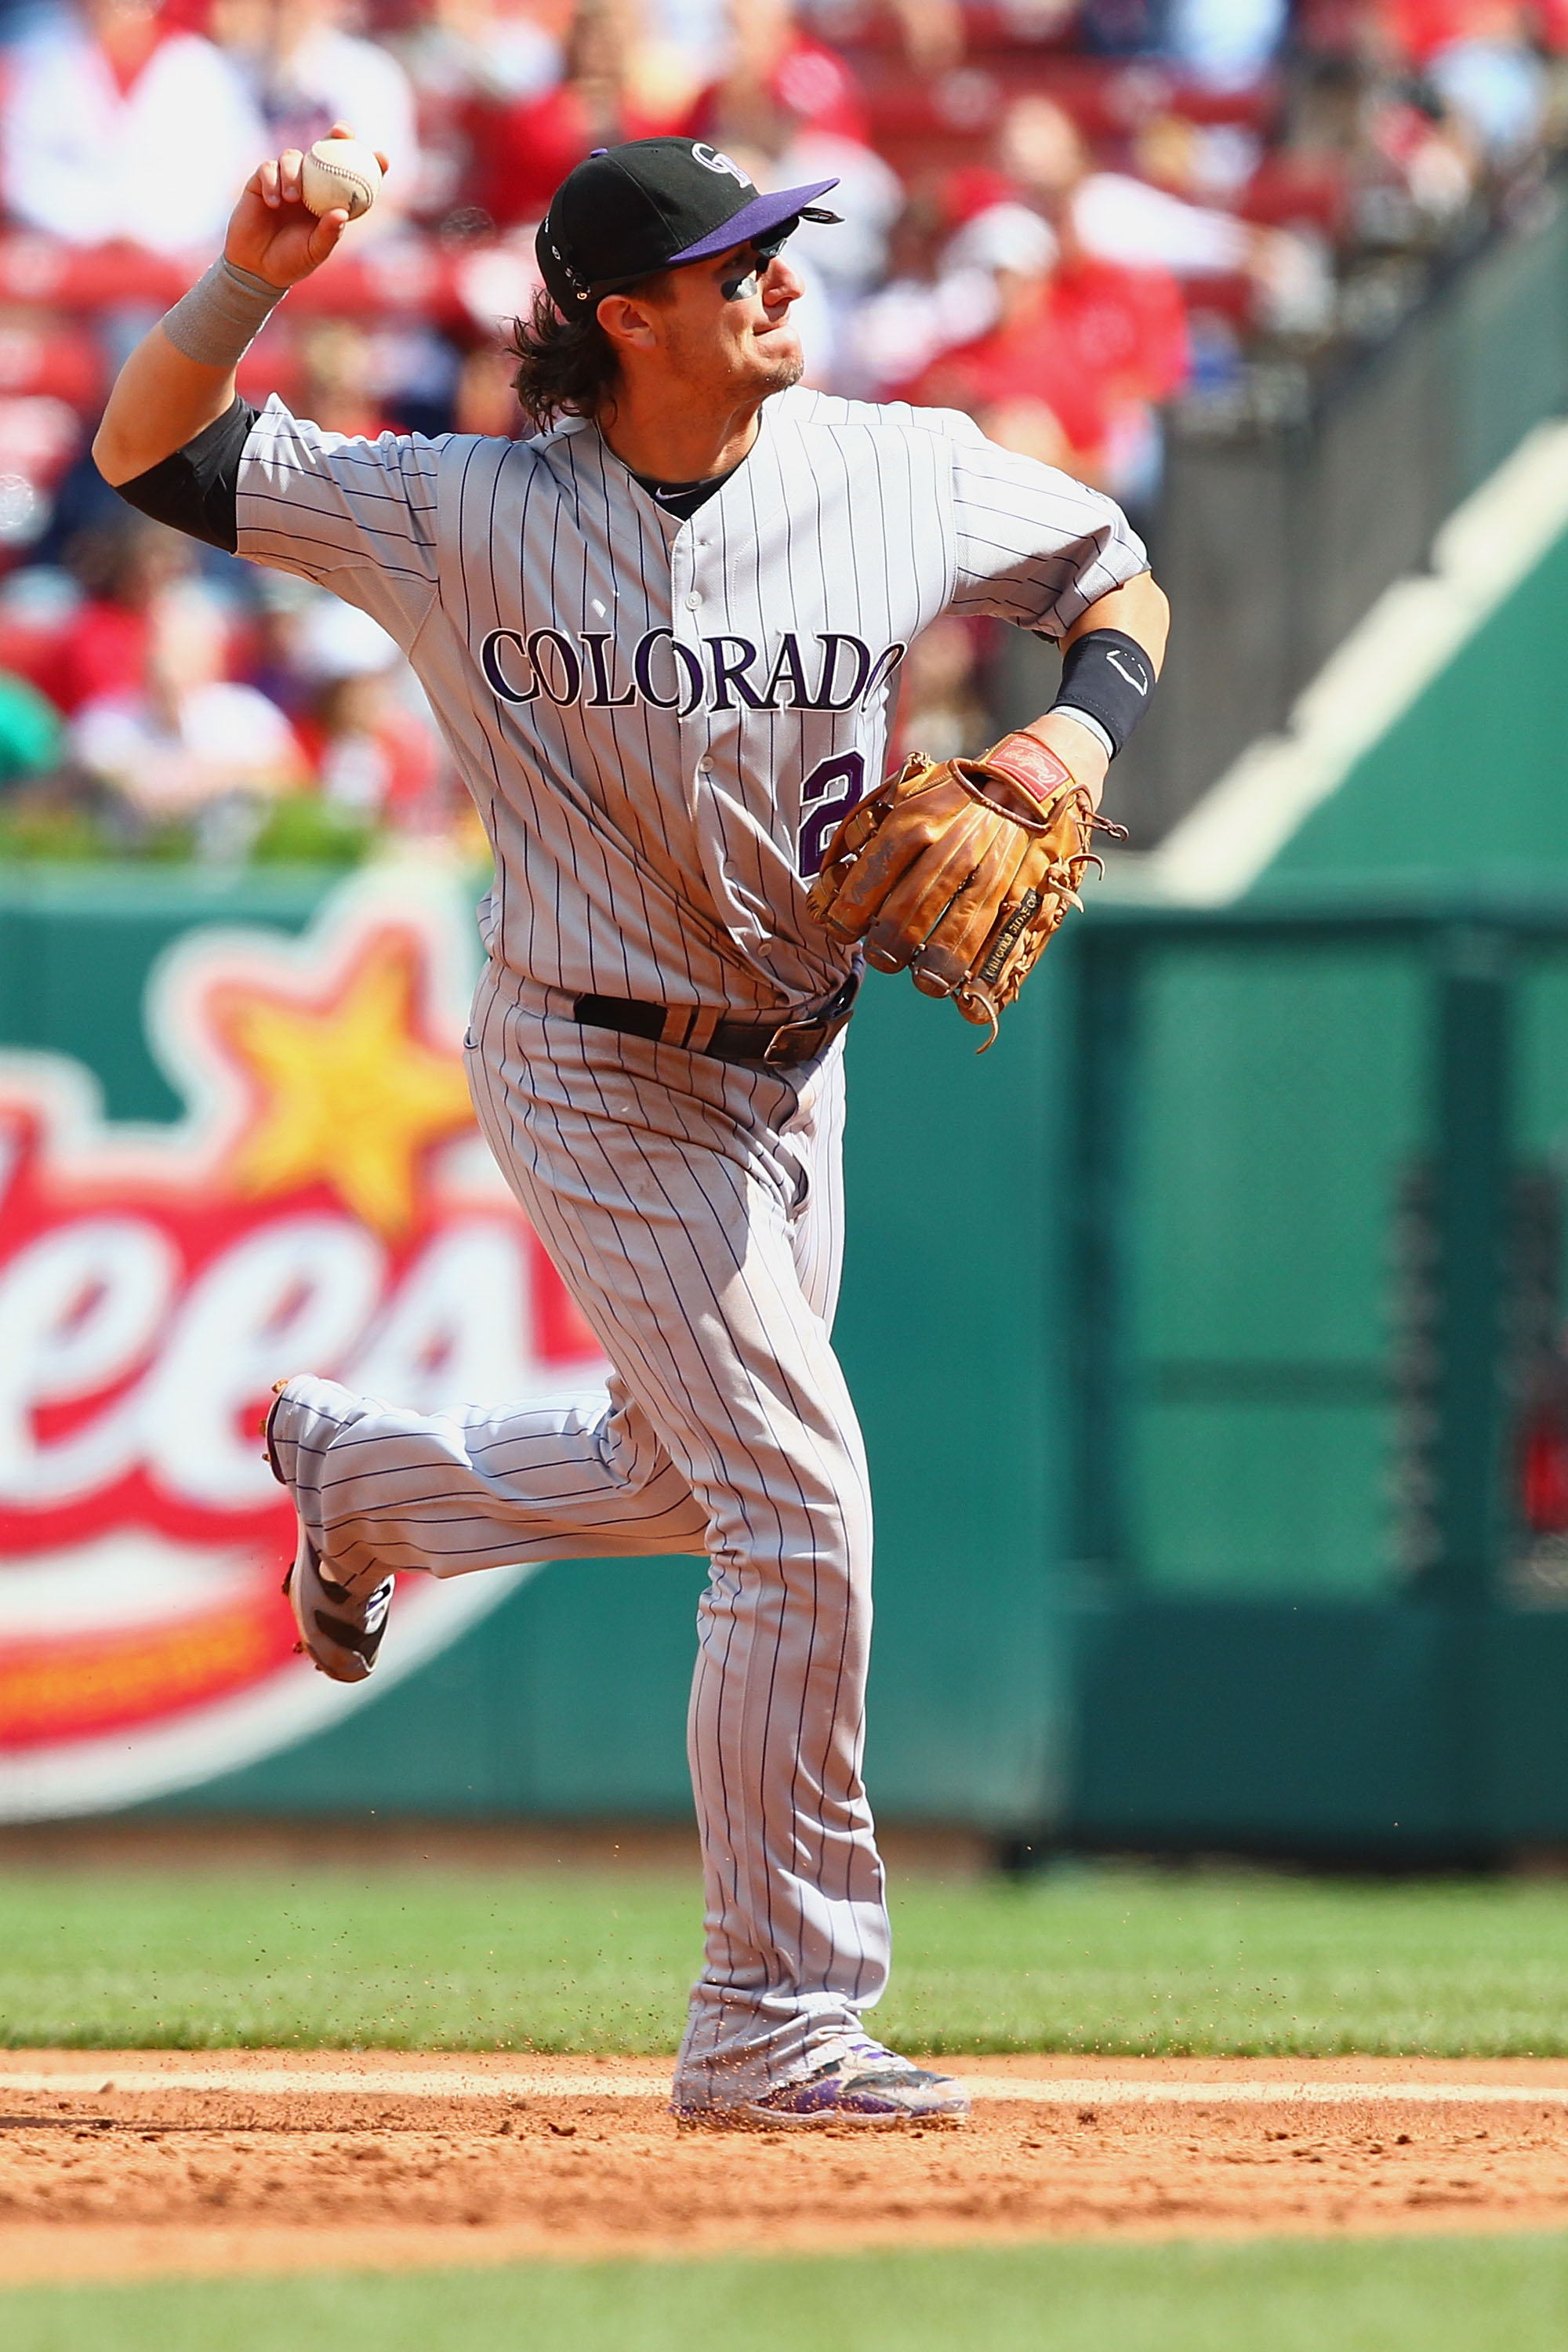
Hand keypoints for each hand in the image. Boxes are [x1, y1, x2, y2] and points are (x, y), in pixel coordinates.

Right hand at [223, 123, 389, 290]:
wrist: (258, 267)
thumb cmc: (292, 261)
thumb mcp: (315, 251)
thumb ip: (329, 233)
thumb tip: (343, 212)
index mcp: (329, 199)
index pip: (350, 176)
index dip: (368, 163)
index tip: (382, 157)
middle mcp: (309, 184)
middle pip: (324, 150)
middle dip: (336, 135)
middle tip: (343, 132)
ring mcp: (286, 179)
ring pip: (292, 157)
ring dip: (294, 173)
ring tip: (293, 199)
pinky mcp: (261, 180)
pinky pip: (268, 169)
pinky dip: (273, 182)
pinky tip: (274, 202)